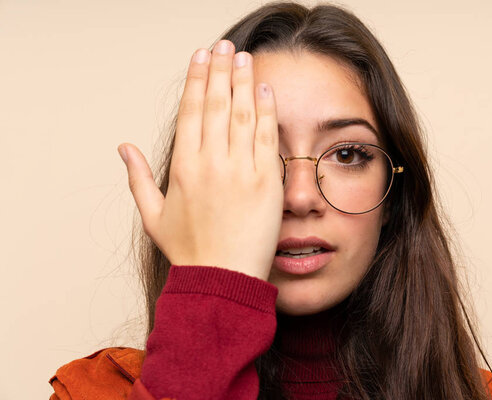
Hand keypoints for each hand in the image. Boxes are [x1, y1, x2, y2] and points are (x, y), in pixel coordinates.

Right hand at [117, 40, 282, 280]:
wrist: (221, 278)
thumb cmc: (189, 251)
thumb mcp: (153, 215)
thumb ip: (137, 178)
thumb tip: (123, 147)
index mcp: (183, 166)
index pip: (191, 110)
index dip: (197, 80)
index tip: (202, 56)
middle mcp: (211, 162)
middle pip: (216, 104)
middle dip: (221, 70)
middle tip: (226, 44)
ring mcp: (240, 170)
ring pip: (242, 113)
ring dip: (244, 81)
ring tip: (245, 57)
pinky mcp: (266, 181)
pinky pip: (266, 136)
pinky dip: (267, 110)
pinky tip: (267, 89)